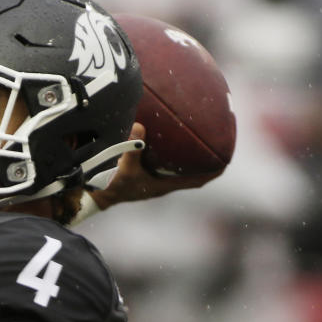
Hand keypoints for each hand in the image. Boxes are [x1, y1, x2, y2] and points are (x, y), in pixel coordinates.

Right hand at [87, 123, 220, 210]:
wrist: (93, 194)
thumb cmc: (109, 186)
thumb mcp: (121, 168)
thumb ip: (131, 148)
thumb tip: (141, 126)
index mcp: (163, 185)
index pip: (196, 180)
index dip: (213, 172)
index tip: (227, 160)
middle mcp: (161, 181)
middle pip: (192, 170)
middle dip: (205, 157)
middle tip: (218, 140)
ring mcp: (152, 177)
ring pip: (177, 164)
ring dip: (187, 153)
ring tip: (195, 133)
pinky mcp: (142, 171)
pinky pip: (160, 158)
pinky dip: (166, 147)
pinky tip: (163, 131)